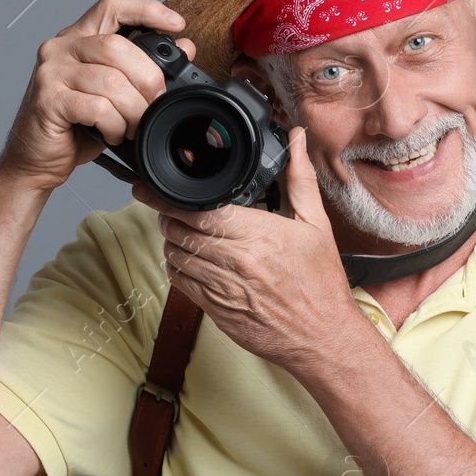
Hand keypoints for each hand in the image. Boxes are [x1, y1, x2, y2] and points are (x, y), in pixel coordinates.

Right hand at [0, 0, 195, 192]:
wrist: (37, 158)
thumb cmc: (76, 126)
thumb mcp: (116, 93)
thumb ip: (143, 67)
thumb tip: (185, 47)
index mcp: (79, 38)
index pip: (113, 6)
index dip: (147, 10)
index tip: (176, 24)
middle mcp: (61, 47)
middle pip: (118, 46)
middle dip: (148, 78)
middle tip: (155, 102)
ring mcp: (51, 72)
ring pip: (111, 81)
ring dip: (133, 110)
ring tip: (132, 126)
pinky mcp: (48, 100)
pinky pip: (98, 108)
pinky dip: (115, 126)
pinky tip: (113, 134)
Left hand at [136, 126, 365, 372]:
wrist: (323, 337)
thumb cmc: (322, 283)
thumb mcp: (317, 225)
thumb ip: (300, 179)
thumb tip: (297, 139)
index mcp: (259, 235)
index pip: (199, 210)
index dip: (169, 198)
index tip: (152, 188)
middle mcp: (237, 262)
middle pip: (180, 231)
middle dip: (167, 216)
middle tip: (168, 207)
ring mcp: (223, 288)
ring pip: (175, 256)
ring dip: (171, 241)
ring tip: (178, 231)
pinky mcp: (216, 311)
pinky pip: (180, 283)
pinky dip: (177, 267)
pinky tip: (188, 259)